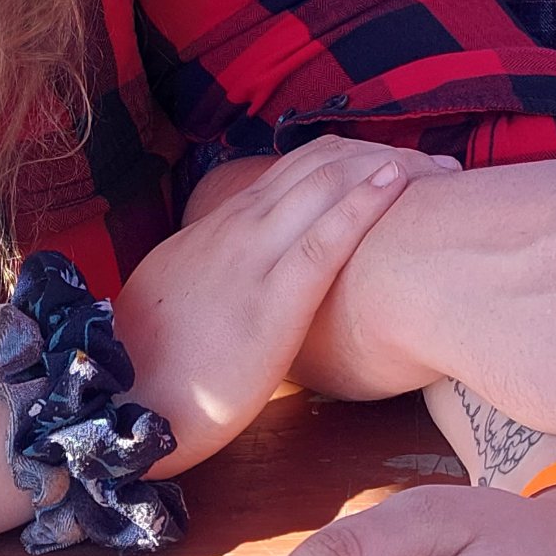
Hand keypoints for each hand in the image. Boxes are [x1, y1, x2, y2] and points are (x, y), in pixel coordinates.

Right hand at [113, 137, 443, 471]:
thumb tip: (247, 293)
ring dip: (388, 167)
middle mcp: (238, 227)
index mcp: (219, 229)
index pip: (292, 172)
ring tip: (436, 171)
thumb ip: (218, 284)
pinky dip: (364, 202)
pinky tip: (396, 183)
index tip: (390, 165)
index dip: (346, 161)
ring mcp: (253, 257)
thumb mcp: (182, 306)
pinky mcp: (272, 299)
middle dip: (381, 155)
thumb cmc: (151, 369)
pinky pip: (324, 236)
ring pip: (326, 184)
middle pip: (318, 164)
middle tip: (434, 165)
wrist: (119, 400)